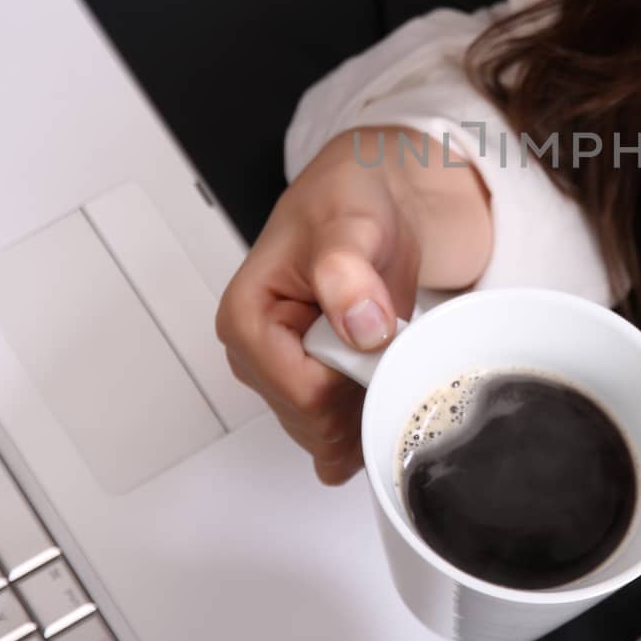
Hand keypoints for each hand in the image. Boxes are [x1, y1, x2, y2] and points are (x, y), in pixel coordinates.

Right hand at [215, 129, 423, 484]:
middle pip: (318, 423)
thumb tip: (361, 326)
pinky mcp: (314, 391)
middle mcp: (258, 359)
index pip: (304, 394)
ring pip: (331, 437)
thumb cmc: (351, 203)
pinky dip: (369, 422)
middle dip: (364, 395)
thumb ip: (347, 271)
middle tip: (393, 337)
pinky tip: (387, 387)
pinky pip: (339, 440)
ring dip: (371, 406)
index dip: (355, 376)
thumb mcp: (351, 221)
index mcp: (246, 321)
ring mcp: (286, 380)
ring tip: (391, 349)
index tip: (384, 336)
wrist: (379, 201)